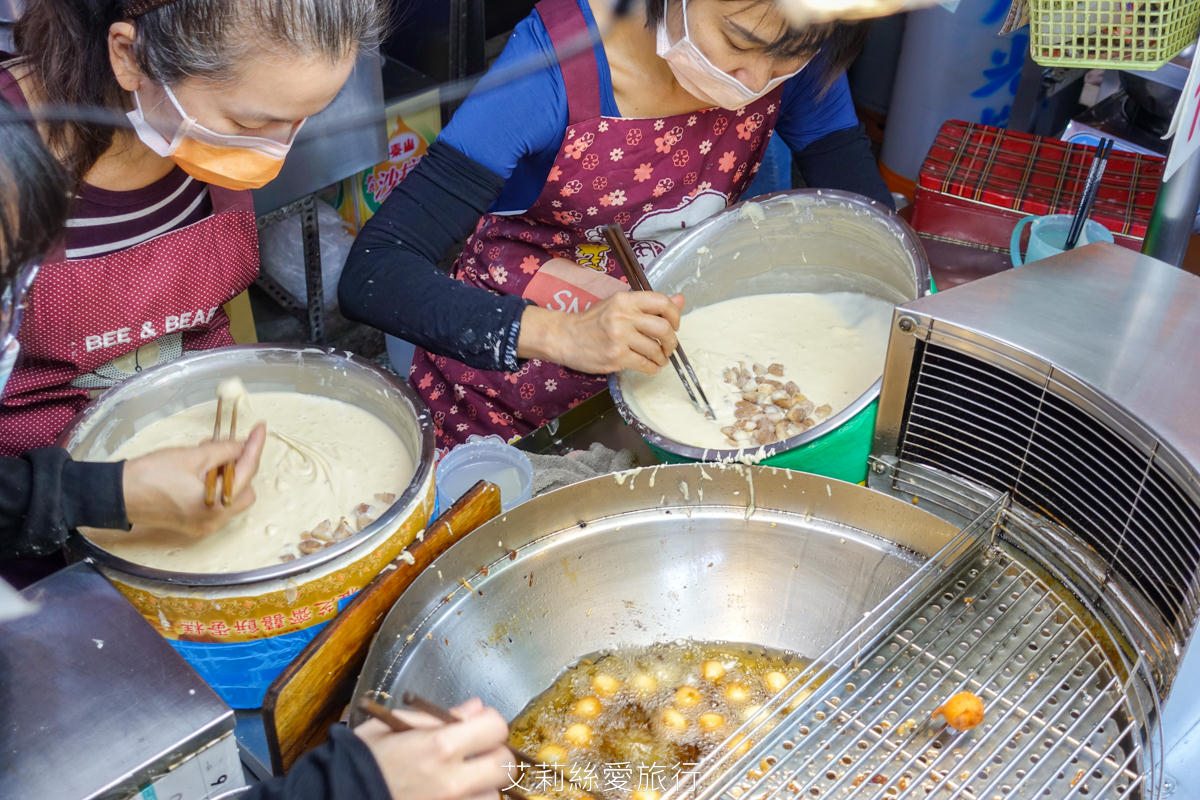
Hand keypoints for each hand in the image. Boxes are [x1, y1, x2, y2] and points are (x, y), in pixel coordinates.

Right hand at [121, 423, 265, 536]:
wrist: (117, 495)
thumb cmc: (151, 475)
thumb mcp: (192, 456)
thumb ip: (224, 450)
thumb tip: (242, 446)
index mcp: (216, 505)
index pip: (247, 471)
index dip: (254, 447)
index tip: (260, 429)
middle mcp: (214, 521)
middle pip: (244, 489)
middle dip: (240, 465)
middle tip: (226, 444)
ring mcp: (204, 526)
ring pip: (231, 496)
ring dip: (226, 474)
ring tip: (208, 453)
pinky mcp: (193, 524)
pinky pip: (216, 503)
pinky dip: (215, 486)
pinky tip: (201, 469)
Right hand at [355, 698, 513, 799]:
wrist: (337, 798)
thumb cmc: (361, 761)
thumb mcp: (393, 726)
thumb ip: (438, 718)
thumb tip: (474, 708)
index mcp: (439, 746)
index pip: (496, 727)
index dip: (490, 724)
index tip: (480, 728)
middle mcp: (451, 780)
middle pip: (505, 766)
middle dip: (496, 757)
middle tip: (479, 756)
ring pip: (493, 796)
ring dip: (483, 788)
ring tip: (462, 783)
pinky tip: (454, 796)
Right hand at [520, 291, 684, 374]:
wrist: (565, 337)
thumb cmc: (592, 321)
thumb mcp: (619, 305)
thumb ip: (648, 304)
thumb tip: (680, 300)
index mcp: (625, 300)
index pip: (662, 302)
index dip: (675, 315)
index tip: (674, 325)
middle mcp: (623, 316)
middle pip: (663, 329)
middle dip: (672, 342)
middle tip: (669, 347)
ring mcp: (619, 338)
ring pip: (655, 350)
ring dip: (662, 357)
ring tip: (658, 359)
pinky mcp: (615, 357)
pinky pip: (644, 365)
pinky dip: (652, 368)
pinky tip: (650, 367)